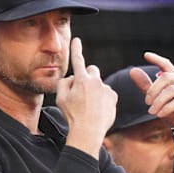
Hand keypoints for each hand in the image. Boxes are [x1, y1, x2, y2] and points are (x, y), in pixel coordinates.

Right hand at [56, 37, 116, 158]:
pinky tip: (97, 109)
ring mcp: (106, 89)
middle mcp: (95, 81)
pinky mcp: (113, 97)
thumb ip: (64, 83)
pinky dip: (103, 98)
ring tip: (89, 106)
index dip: (76, 49)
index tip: (76, 40)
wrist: (88, 132)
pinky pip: (107, 93)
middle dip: (88, 76)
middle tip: (82, 90)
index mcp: (81, 80)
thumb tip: (72, 78)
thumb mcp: (60, 99)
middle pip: (92, 70)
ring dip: (95, 90)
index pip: (78, 60)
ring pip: (99, 84)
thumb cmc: (72, 116)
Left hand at [129, 52, 173, 136]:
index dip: (157, 59)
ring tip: (152, 111)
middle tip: (147, 102)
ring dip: (159, 101)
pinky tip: (160, 114)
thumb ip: (146, 86)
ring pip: (172, 90)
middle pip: (166, 77)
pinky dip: (167, 108)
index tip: (146, 55)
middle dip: (153, 90)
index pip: (166, 65)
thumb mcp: (156, 99)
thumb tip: (133, 71)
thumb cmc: (173, 113)